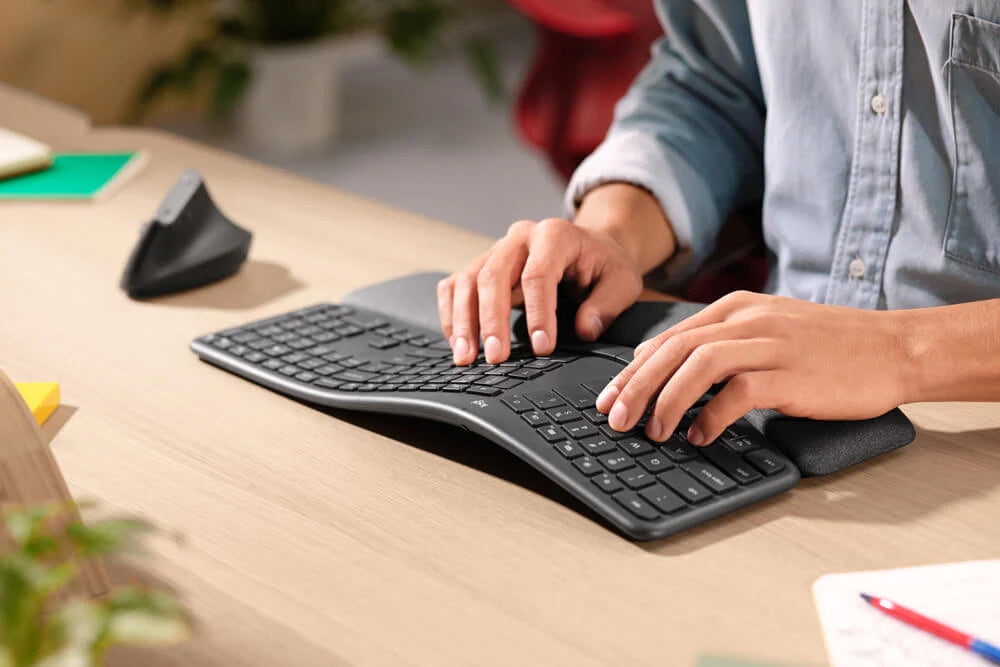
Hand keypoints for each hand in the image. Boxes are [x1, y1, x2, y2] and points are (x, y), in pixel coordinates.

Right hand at [437, 183, 676, 364]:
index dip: (538, 313)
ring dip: (463, 321)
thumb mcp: (622, 282)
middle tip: (495, 358)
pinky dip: (451, 314)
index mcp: (555, 235)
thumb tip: (584, 330)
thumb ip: (606, 305)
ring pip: (467, 280)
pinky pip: (454, 286)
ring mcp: (496, 250)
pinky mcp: (481, 265)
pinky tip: (457, 342)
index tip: (543, 348)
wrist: (591, 247)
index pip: (538, 274)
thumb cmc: (604, 265)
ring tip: (466, 357)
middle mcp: (519, 238)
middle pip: (492, 275)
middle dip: (491, 320)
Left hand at [594, 291, 908, 445]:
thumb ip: (722, 345)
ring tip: (651, 431)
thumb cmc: (829, 346)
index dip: (632, 369)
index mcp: (736, 308)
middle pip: (673, 349)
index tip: (611, 396)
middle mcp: (747, 319)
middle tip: (614, 418)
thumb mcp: (768, 331)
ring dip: (666, 400)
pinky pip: (738, 392)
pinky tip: (699, 436)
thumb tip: (671, 376)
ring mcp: (770, 344)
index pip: (668, 337)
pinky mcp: (792, 374)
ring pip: (698, 365)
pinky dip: (711, 416)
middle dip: (634, 386)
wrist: (893, 348)